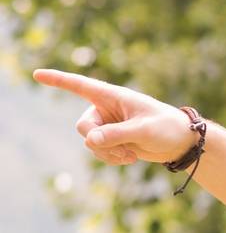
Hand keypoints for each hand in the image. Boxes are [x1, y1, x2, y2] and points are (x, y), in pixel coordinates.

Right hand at [33, 69, 197, 166]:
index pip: (80, 86)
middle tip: (123, 150)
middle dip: (99, 142)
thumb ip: (117, 134)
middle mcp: (106, 108)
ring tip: (131, 155)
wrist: (181, 142)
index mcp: (113, 96)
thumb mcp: (144, 130)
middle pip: (83, 127)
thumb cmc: (168, 128)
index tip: (37, 74)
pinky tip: (130, 158)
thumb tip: (91, 140)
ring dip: (108, 153)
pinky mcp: (112, 139)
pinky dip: (111, 158)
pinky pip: (99, 151)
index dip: (58, 80)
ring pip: (90, 142)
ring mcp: (108, 124)